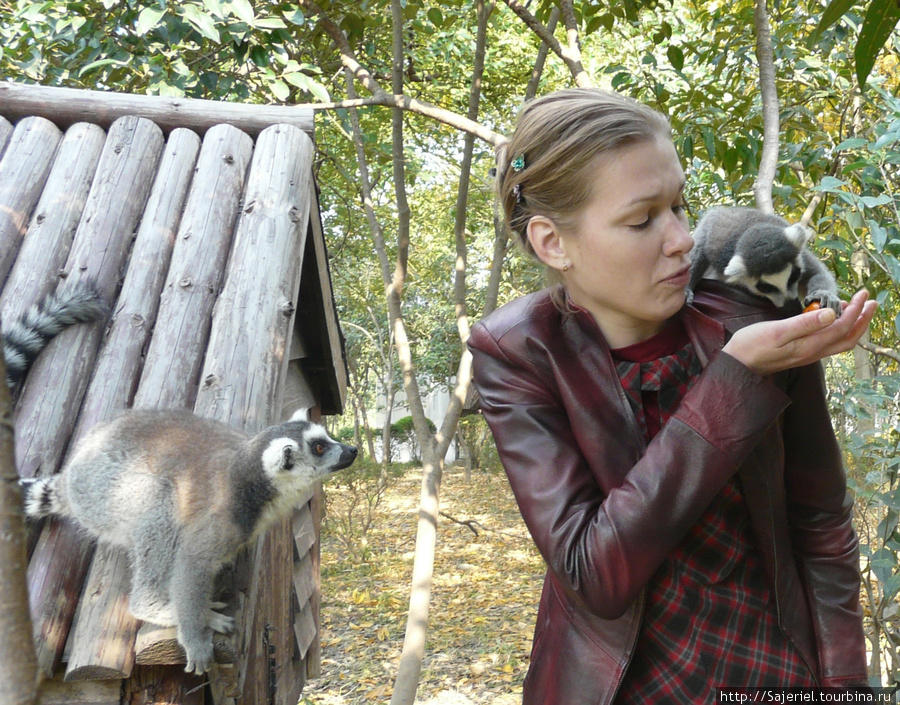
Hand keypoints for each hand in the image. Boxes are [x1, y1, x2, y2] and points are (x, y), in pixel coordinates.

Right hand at [722, 290, 877, 375]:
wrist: (736, 364)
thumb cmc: (752, 345)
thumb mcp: (777, 331)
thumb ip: (804, 323)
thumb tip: (831, 313)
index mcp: (810, 346)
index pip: (842, 327)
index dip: (856, 310)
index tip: (862, 294)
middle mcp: (813, 352)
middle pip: (848, 338)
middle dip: (862, 319)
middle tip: (870, 300)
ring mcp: (807, 354)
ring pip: (839, 341)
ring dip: (852, 324)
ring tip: (855, 306)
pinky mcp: (800, 352)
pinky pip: (828, 341)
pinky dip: (837, 328)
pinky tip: (831, 317)